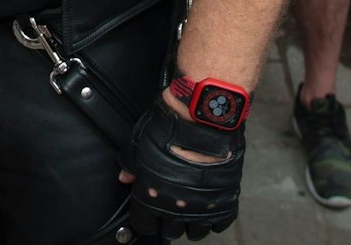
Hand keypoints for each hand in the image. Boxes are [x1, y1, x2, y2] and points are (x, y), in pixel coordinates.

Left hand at [116, 98, 242, 239]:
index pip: (144, 225)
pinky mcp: (224, 201)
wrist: (202, 118)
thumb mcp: (139, 143)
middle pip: (170, 231)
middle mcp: (176, 208)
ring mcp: (202, 207)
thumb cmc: (168, 128)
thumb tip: (126, 177)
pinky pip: (220, 223)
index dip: (145, 219)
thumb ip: (131, 165)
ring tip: (191, 207)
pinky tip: (210, 204)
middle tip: (171, 206)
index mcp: (151, 197)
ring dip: (192, 222)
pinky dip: (215, 217)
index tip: (148, 212)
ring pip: (196, 232)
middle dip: (169, 221)